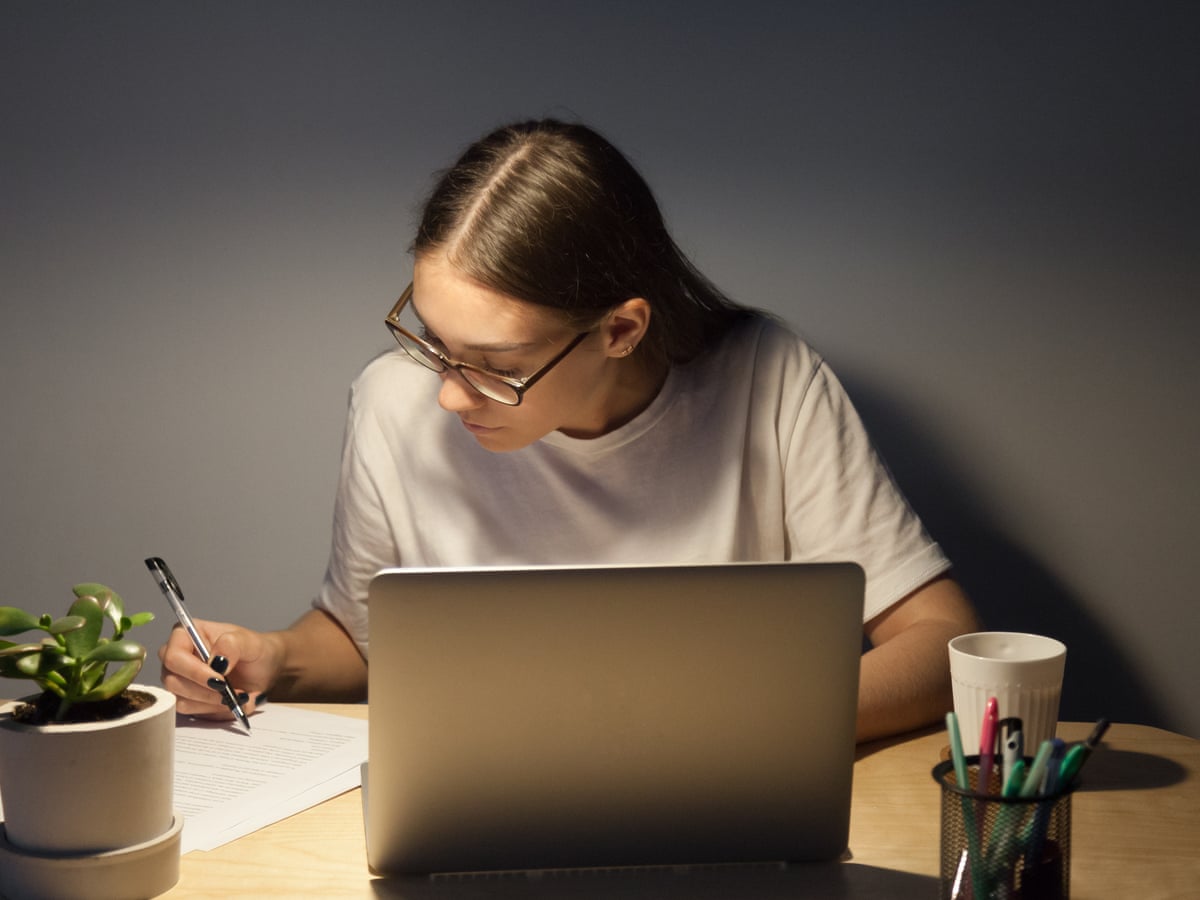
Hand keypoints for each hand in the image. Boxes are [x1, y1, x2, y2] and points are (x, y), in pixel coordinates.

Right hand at [158, 619, 277, 719]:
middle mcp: (177, 657)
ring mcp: (179, 679)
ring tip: (236, 695)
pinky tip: (230, 701)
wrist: (263, 668)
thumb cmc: (253, 649)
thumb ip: (232, 645)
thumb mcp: (250, 642)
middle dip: (205, 691)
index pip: (174, 656)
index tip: (219, 680)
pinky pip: (191, 711)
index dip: (194, 671)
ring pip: (181, 699)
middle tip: (230, 691)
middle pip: (172, 681)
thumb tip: (216, 660)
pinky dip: (213, 709)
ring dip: (211, 702)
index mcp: (186, 635)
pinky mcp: (187, 698)